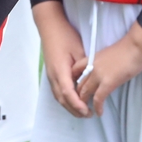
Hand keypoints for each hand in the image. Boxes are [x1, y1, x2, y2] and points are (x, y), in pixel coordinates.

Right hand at [35, 2, 90, 117]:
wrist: (50, 26)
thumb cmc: (65, 36)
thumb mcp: (78, 50)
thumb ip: (84, 67)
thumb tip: (91, 80)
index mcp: (60, 70)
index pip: (68, 93)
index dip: (78, 104)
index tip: (88, 111)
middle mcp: (53, 76)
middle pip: (62, 99)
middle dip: (74, 110)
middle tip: (88, 115)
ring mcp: (50, 75)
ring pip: (59, 97)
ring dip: (70, 106)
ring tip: (82, 111)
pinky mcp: (51, 73)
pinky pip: (57, 91)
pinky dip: (65, 99)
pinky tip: (74, 101)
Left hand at [76, 22, 141, 116]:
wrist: (135, 46)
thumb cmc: (127, 49)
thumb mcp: (107, 55)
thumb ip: (101, 64)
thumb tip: (101, 74)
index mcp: (91, 59)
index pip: (74, 70)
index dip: (73, 82)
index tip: (76, 90)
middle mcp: (91, 67)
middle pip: (78, 84)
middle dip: (78, 96)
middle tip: (81, 105)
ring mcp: (98, 75)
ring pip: (84, 93)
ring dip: (85, 104)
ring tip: (87, 112)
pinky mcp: (107, 83)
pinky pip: (98, 98)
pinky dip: (97, 107)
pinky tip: (99, 113)